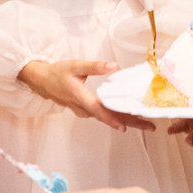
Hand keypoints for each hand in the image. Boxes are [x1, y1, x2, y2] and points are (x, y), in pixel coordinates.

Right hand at [17, 60, 153, 131]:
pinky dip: (115, 116)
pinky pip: (102, 115)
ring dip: (125, 120)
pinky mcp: (84, 111)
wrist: (42, 81)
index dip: (112, 119)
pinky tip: (127, 115)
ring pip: (106, 117)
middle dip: (130, 122)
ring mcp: (83, 111)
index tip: (125, 126)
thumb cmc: (58, 72)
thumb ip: (95, 66)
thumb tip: (114, 66)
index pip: (98, 110)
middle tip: (149, 127)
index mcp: (80, 97)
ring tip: (144, 122)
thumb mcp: (75, 65)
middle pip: (108, 117)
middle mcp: (83, 108)